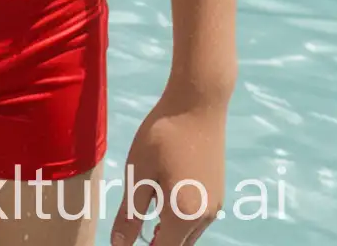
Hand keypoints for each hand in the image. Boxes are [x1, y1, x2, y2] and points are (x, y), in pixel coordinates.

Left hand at [111, 93, 226, 245]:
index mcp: (184, 214)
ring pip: (188, 233)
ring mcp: (215, 205)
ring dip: (167, 231)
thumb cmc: (162, 135)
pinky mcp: (217, 192)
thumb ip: (130, 213)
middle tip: (131, 228)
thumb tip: (119, 245)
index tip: (126, 240)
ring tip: (144, 211)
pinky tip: (161, 195)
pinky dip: (178, 217)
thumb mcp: (138, 172)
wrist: (198, 105)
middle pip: (178, 245)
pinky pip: (196, 218)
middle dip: (155, 242)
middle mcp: (205, 216)